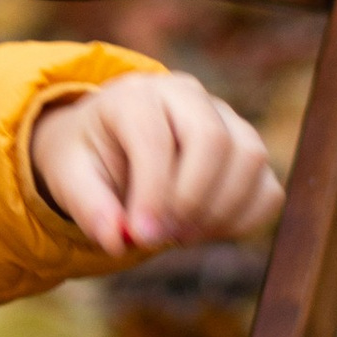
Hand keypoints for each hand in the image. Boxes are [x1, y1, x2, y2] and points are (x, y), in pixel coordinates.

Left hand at [28, 73, 281, 257]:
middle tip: (164, 238)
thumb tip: (117, 241)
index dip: (153, 193)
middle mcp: (188, 96)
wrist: (110, 145)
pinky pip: (268, 188)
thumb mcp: (69, 177)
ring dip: (219, 212)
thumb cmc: (88, 158)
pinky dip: (243, 220)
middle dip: (191, 200)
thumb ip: (88, 207)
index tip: (140, 237)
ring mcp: (226, 119)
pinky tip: (204, 231)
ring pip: (249, 159)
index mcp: (137, 95)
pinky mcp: (247, 150)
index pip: (157, 138)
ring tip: (179, 235)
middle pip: (214, 141)